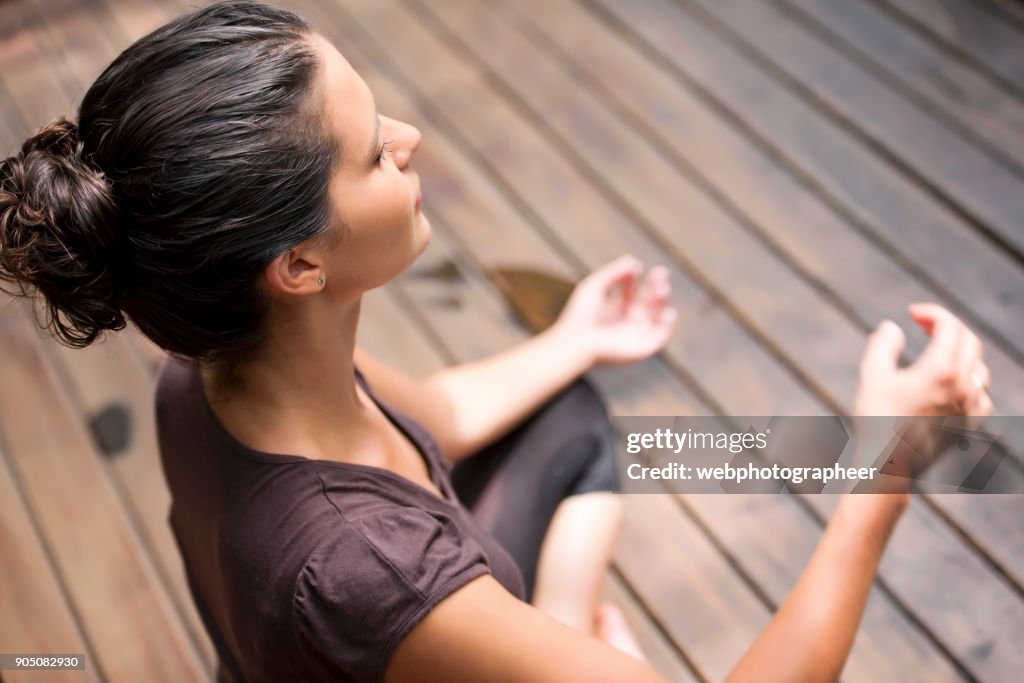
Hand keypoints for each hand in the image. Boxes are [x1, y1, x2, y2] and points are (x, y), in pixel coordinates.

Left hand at [550, 255, 677, 365]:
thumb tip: (633, 261)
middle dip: (655, 286)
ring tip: (663, 287)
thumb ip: (613, 273)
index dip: (633, 277)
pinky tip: (669, 312)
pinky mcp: (640, 348)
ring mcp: (634, 335)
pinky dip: (668, 326)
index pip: (629, 291)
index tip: (636, 267)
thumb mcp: (594, 287)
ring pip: (656, 316)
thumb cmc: (579, 317)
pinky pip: (660, 337)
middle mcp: (624, 323)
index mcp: (612, 310)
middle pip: (646, 301)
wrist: (577, 343)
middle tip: (661, 272)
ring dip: (662, 301)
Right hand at [853, 303, 991, 416]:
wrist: (889, 463)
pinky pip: (981, 394)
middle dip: (947, 327)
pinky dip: (969, 381)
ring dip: (960, 353)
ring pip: (979, 368)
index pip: (949, 326)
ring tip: (936, 352)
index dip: (932, 313)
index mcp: (941, 370)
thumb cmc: (876, 418)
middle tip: (923, 324)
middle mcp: (963, 386)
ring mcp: (971, 407)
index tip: (911, 313)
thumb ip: (883, 344)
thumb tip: (893, 327)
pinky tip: (952, 384)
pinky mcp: (970, 424)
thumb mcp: (871, 374)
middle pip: (969, 341)